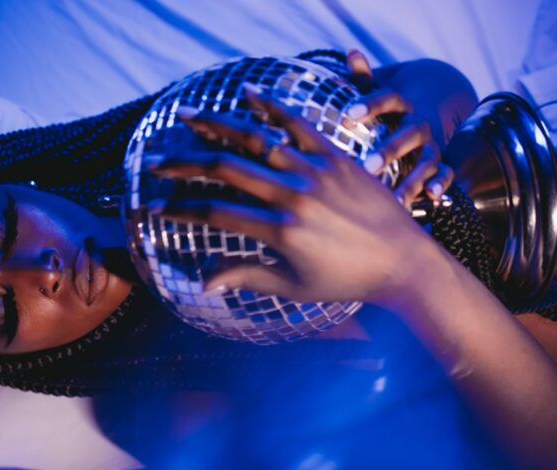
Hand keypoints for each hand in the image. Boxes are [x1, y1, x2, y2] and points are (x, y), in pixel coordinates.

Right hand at [145, 84, 439, 306]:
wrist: (404, 262)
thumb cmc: (347, 281)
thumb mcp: (293, 287)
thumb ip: (246, 276)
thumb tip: (201, 284)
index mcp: (281, 232)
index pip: (216, 213)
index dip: (179, 209)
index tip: (153, 206)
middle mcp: (294, 196)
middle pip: (225, 171)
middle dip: (183, 165)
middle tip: (155, 161)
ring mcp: (316, 172)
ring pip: (256, 140)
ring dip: (216, 126)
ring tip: (186, 117)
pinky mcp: (337, 157)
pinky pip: (299, 125)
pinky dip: (272, 107)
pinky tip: (246, 95)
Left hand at [344, 49, 453, 204]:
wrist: (432, 105)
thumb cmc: (390, 105)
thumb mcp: (379, 88)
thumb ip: (364, 77)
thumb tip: (352, 53)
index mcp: (402, 103)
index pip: (388, 99)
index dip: (370, 105)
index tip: (349, 115)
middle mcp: (420, 123)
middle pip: (410, 133)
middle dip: (391, 150)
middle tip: (369, 166)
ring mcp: (432, 144)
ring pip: (427, 159)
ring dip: (413, 178)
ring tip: (395, 199)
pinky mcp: (440, 163)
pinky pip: (445, 174)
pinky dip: (440, 184)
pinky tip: (431, 197)